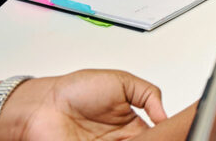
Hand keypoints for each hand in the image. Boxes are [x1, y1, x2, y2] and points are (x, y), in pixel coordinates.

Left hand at [2, 69, 167, 140]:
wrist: (43, 104)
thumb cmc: (76, 89)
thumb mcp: (122, 81)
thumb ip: (149, 94)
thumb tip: (165, 115)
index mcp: (130, 124)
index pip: (155, 134)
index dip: (163, 133)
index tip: (171, 132)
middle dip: (152, 140)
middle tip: (154, 137)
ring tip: (132, 138)